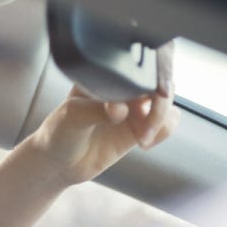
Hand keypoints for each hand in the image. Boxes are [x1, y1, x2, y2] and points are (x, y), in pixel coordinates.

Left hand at [23, 41, 180, 186]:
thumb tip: (121, 110)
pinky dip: (164, 130)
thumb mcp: (71, 117)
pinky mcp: (140, 124)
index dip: (151, 74)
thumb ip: (95, 111)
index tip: (153, 93)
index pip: (134, 63)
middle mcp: (122, 85)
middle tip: (145, 124)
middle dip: (159, 102)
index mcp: (103, 73)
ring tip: (141, 138)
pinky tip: (144, 143)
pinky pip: (167, 120)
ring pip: (166, 100)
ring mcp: (133, 104)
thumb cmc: (59, 132)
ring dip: (161, 119)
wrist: (58, 163)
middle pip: (158, 79)